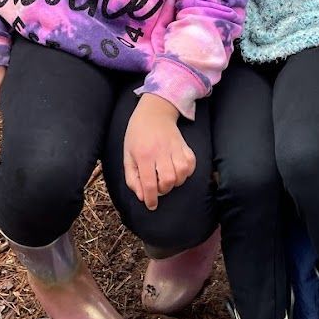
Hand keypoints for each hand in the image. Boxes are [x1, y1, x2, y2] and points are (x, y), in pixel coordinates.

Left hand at [123, 94, 195, 210]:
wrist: (153, 113)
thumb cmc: (137, 135)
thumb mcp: (127, 156)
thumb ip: (132, 178)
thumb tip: (142, 196)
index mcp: (143, 155)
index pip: (149, 183)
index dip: (151, 199)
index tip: (151, 205)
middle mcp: (159, 152)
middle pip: (168, 181)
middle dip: (163, 190)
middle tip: (158, 187)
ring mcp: (174, 148)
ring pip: (181, 174)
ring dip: (175, 182)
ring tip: (168, 178)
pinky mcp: (184, 145)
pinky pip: (191, 164)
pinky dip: (187, 172)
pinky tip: (178, 170)